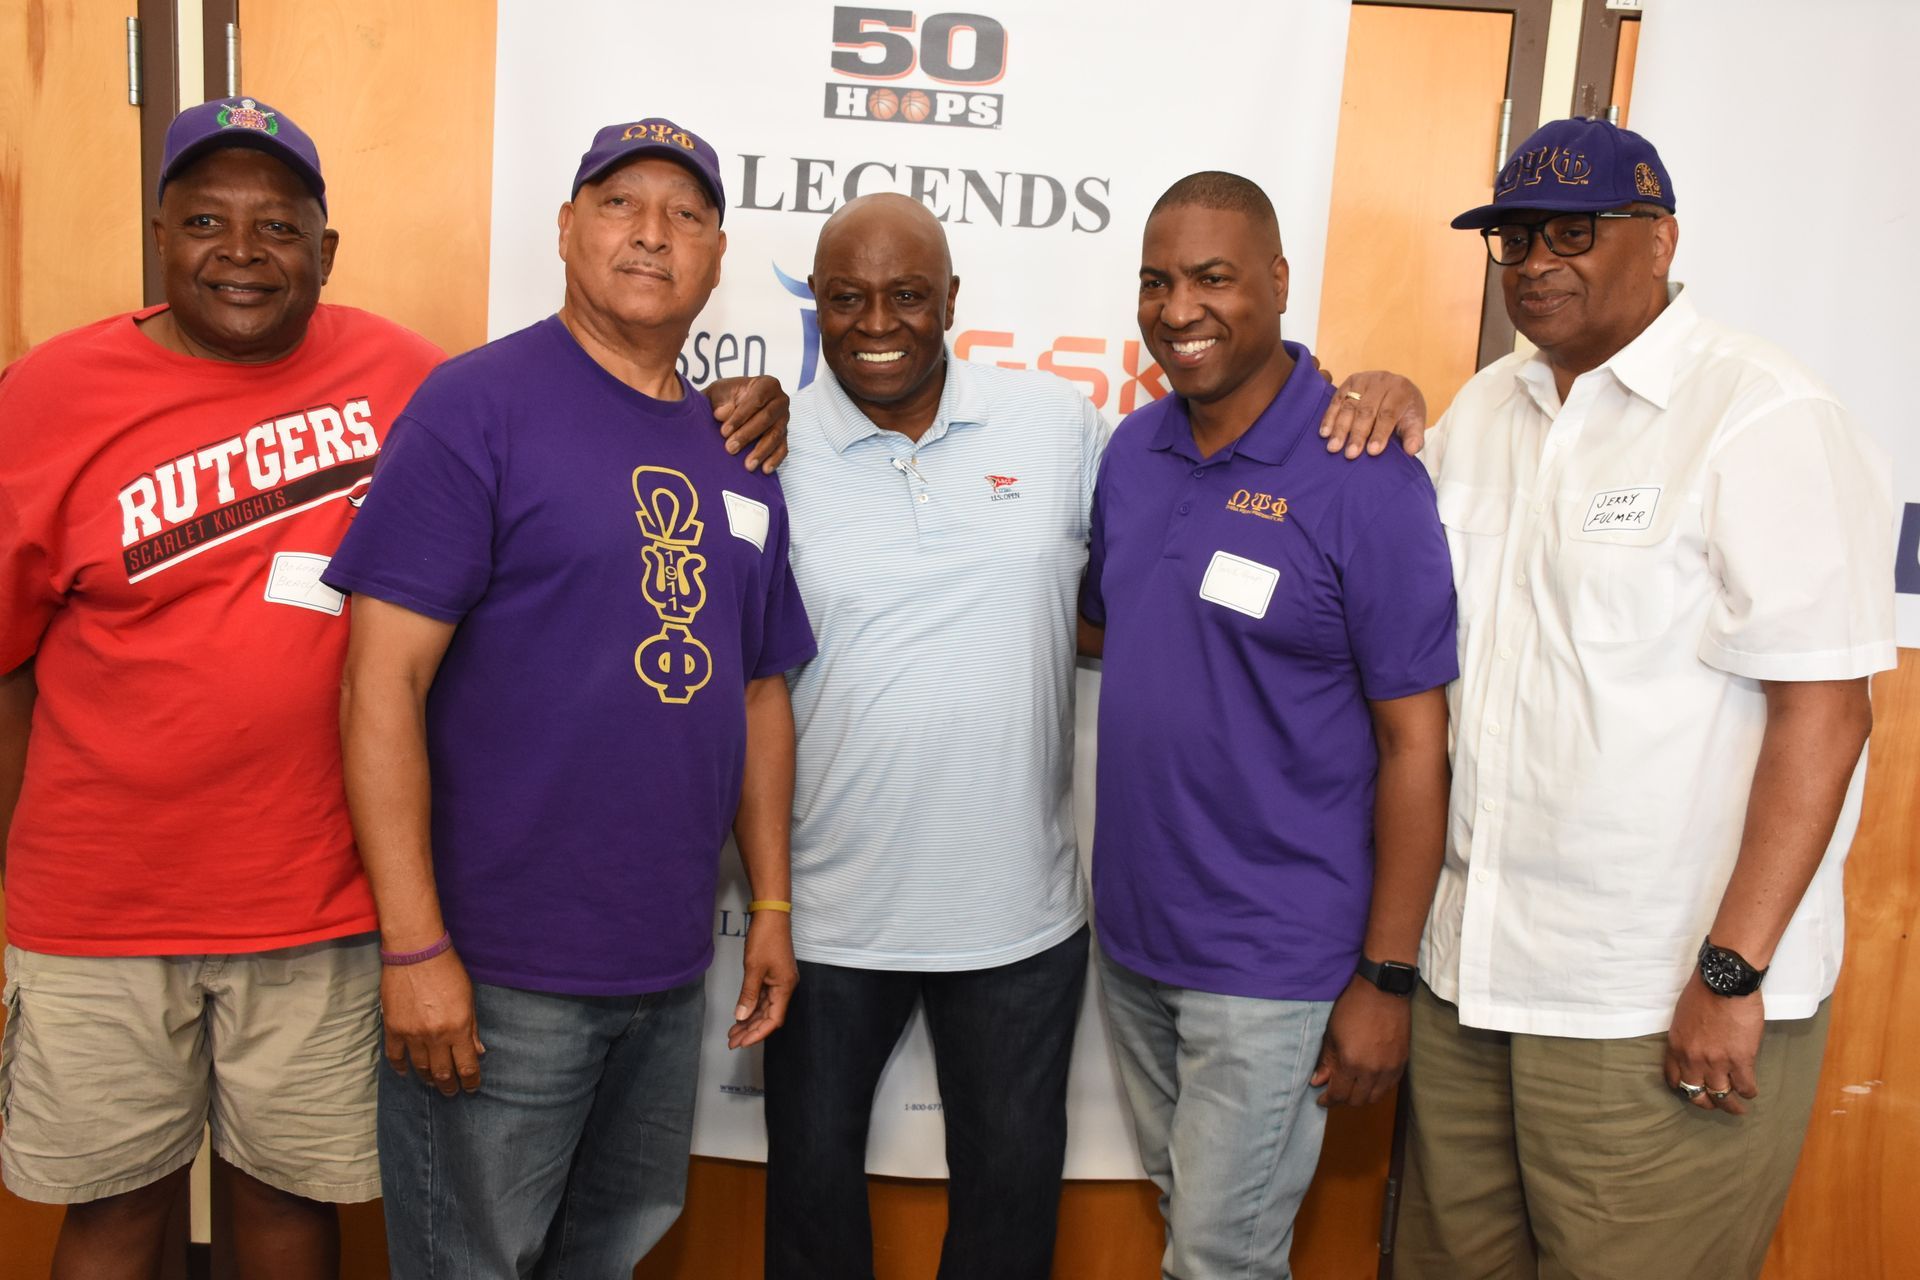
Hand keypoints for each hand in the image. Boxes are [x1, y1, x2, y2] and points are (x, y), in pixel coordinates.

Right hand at [380, 948, 485, 1095]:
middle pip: (443, 1072)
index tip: (471, 1087)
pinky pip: (395, 1056)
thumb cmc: (448, 971)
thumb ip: (472, 1027)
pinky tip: (406, 1072)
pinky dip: (401, 1068)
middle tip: (452, 1091)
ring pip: (420, 1068)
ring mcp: (412, 1034)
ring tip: (433, 1082)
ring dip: (428, 1078)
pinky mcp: (393, 1028)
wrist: (416, 953)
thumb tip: (479, 1051)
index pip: (466, 1065)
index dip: (470, 1080)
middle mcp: (435, 1036)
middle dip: (449, 1085)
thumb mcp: (469, 998)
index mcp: (458, 1028)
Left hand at [707, 375, 789, 471]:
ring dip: (761, 451)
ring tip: (747, 465)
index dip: (740, 416)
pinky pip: (783, 448)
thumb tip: (722, 414)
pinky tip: (765, 470)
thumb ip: (718, 401)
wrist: (732, 404)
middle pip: (766, 418)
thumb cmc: (726, 397)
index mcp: (766, 384)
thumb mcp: (718, 393)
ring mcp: (784, 419)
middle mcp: (780, 400)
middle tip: (730, 449)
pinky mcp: (785, 436)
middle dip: (748, 435)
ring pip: (776, 435)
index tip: (724, 432)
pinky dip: (775, 460)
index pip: (755, 400)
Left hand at [728, 910, 796, 1049]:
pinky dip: (751, 1007)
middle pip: (769, 1016)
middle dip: (751, 1030)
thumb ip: (748, 994)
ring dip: (750, 1021)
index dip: (758, 1033)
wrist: (771, 915)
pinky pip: (762, 998)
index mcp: (785, 987)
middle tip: (732, 1042)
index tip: (742, 1043)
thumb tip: (741, 1017)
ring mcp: (779, 981)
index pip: (773, 1019)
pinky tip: (740, 1015)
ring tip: (733, 1033)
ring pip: (764, 1008)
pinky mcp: (773, 975)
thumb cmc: (765, 938)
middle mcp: (784, 987)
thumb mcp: (754, 968)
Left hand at [1310, 975, 1410, 1106]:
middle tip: (1336, 1090)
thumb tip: (1318, 1082)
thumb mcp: (1332, 1033)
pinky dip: (1378, 1088)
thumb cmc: (1352, 1008)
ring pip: (1375, 1097)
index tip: (1322, 1099)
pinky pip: (1389, 1086)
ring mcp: (1390, 1068)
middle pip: (1357, 1101)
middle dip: (1343, 1099)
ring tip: (1353, 1086)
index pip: (1339, 1095)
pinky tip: (1369, 1079)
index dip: (1328, 1100)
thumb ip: (1326, 1061)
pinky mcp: (1402, 1063)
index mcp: (1351, 1063)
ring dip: (1362, 1096)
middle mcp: (1372, 1071)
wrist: (1382, 991)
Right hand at [1319, 371, 1428, 458]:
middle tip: (1350, 454)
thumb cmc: (1404, 410)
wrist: (1396, 389)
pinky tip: (1325, 433)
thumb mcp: (1414, 421)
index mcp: (1401, 389)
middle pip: (1366, 410)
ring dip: (1340, 428)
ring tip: (1333, 447)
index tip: (1372, 452)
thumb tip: (1411, 450)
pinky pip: (1336, 400)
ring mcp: (1363, 380)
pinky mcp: (1348, 382)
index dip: (1380, 433)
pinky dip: (1329, 418)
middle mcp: (1381, 381)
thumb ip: (1414, 436)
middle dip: (1357, 433)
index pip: (1388, 413)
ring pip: (1349, 405)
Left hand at [1664, 974, 1762, 1114]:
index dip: (1684, 1088)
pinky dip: (1749, 1092)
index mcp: (1676, 1046)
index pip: (1674, 1079)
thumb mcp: (1682, 1017)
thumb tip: (1695, 1048)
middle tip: (1716, 1104)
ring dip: (1730, 1106)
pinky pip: (1745, 1087)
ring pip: (1722, 1096)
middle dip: (1706, 1103)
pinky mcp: (1741, 1060)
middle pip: (1696, 1094)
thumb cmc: (1704, 992)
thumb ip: (1686, 1037)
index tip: (1693, 1090)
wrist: (1724, 981)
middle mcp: (1693, 1059)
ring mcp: (1717, 1062)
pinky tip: (1751, 1091)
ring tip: (1738, 1108)